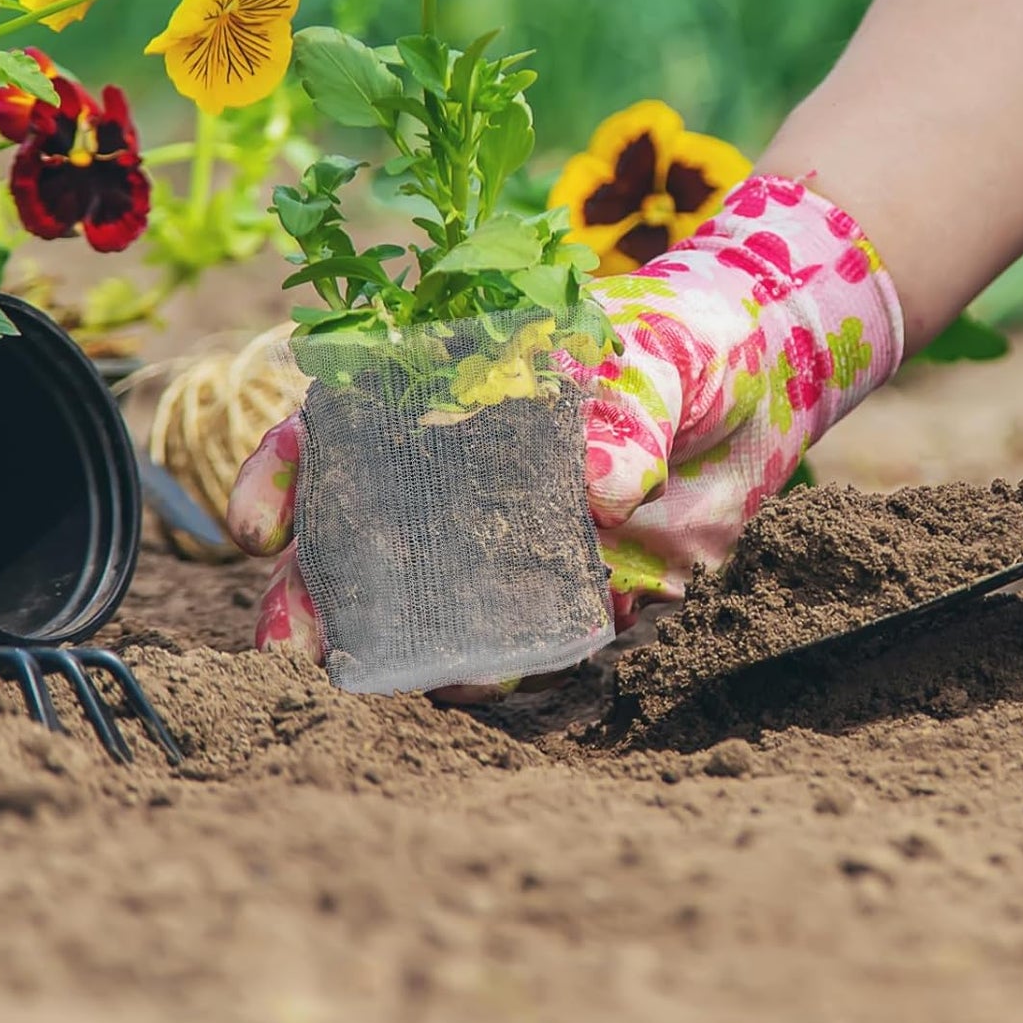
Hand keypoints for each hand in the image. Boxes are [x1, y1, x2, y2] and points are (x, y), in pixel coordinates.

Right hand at [228, 174, 903, 690]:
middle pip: (363, 536)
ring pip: (431, 603)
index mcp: (451, 396)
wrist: (766, 386)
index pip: (339, 430)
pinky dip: (499, 669)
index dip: (285, 474)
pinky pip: (524, 641)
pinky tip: (478, 686)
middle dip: (314, 595)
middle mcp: (465, 477)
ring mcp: (515, 542)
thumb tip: (604, 493)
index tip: (257, 527)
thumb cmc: (686, 337)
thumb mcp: (658, 351)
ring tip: (386, 679)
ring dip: (399, 644)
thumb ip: (627, 407)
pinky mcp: (580, 596)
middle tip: (289, 650)